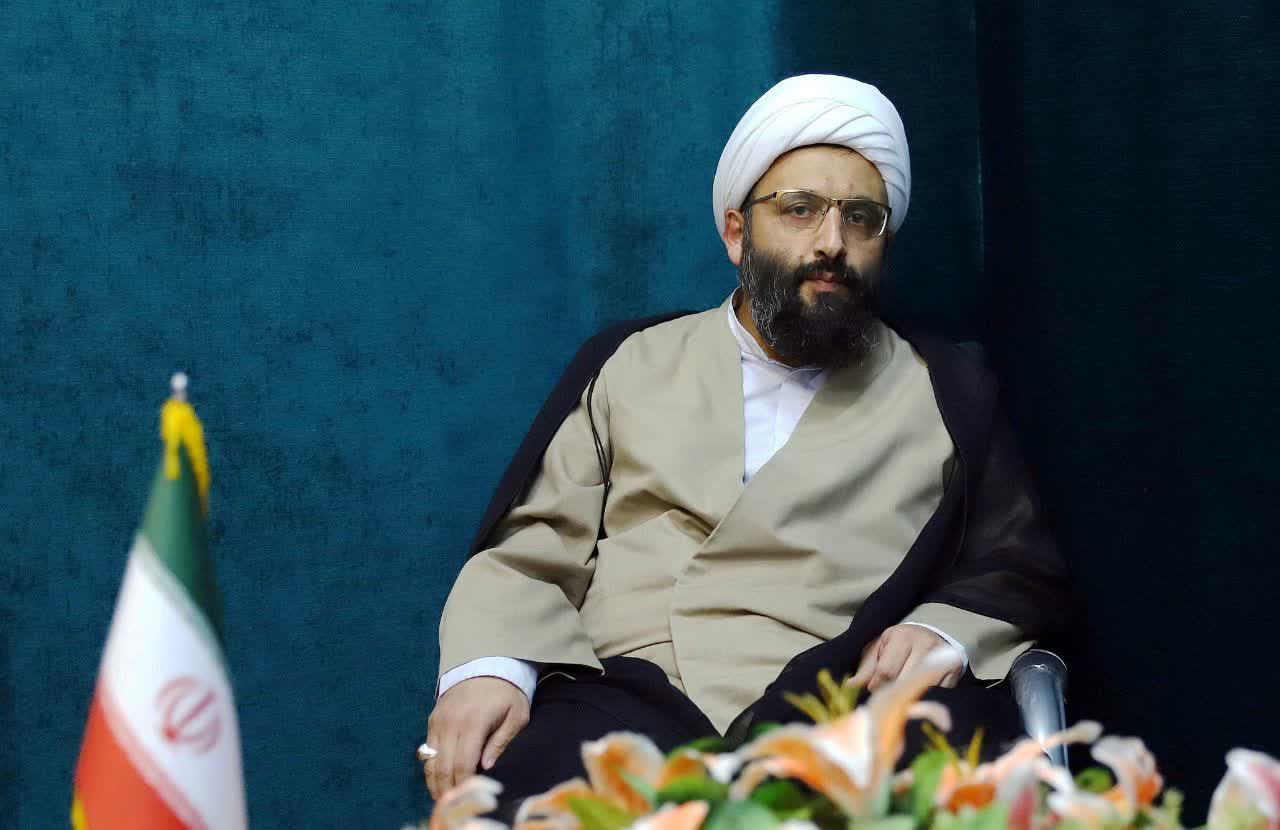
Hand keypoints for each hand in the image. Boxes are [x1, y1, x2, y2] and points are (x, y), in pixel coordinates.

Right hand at [423, 676, 530, 798]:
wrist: (488, 666)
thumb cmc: (507, 694)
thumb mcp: (516, 715)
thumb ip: (502, 741)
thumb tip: (486, 767)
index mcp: (473, 722)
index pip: (463, 764)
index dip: (464, 785)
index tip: (469, 798)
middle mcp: (451, 722)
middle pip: (443, 767)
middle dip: (448, 789)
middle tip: (453, 805)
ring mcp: (438, 720)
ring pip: (430, 761)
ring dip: (435, 782)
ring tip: (443, 798)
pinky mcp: (432, 718)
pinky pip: (426, 749)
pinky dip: (431, 767)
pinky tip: (439, 779)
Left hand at [851, 625, 963, 692]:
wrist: (931, 635)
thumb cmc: (899, 645)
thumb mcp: (880, 650)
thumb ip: (866, 669)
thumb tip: (849, 686)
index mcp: (901, 637)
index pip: (886, 671)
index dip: (877, 686)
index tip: (874, 691)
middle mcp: (923, 644)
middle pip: (904, 680)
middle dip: (893, 692)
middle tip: (889, 697)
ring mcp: (941, 656)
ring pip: (921, 687)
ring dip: (910, 696)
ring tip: (903, 698)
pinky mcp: (954, 668)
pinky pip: (938, 691)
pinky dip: (928, 697)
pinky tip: (921, 695)